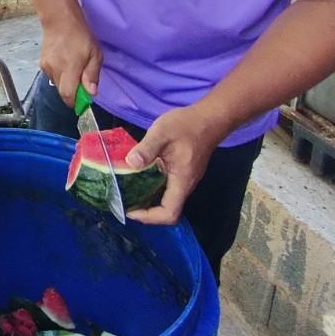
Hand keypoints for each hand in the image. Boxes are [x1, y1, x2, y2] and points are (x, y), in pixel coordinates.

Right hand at [39, 14, 102, 106]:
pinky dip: (59, 75)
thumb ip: (92, 75)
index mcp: (69, 68)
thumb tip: (91, 93)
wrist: (60, 20)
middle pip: (63, 92)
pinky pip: (52, 76)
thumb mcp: (95, 54)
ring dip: (66, 82)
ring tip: (73, 66)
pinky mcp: (42, 64)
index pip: (68, 96)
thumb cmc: (81, 35)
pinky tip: (64, 62)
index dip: (76, 102)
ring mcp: (46, 67)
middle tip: (82, 78)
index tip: (84, 100)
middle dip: (73, 91)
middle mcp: (55, 70)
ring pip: (57, 85)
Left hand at [124, 104, 224, 225]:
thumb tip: (130, 163)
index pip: (169, 213)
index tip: (130, 210)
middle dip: (146, 212)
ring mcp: (186, 179)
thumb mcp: (162, 132)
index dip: (149, 217)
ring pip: (168, 200)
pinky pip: (168, 189)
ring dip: (149, 202)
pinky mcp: (184, 172)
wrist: (209, 118)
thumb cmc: (187, 125)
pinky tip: (140, 179)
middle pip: (168, 211)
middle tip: (125, 202)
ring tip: (129, 193)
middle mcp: (186, 185)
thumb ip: (146, 148)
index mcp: (182, 180)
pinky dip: (153, 190)